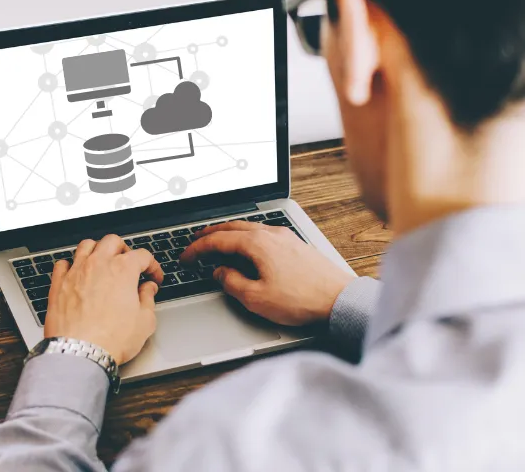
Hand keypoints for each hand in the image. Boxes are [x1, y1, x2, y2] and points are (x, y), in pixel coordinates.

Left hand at [44, 235, 164, 364]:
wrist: (80, 352)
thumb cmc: (111, 339)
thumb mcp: (144, 322)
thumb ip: (148, 299)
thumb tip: (148, 289)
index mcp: (122, 270)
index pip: (142, 255)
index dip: (152, 265)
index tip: (153, 276)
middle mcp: (98, 265)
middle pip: (112, 241)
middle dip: (124, 249)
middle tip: (129, 263)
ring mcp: (76, 272)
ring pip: (86, 245)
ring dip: (97, 249)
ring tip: (103, 261)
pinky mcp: (58, 284)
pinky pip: (62, 263)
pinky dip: (71, 264)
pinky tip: (76, 273)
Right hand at [180, 221, 352, 325]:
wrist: (340, 300)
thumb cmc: (302, 300)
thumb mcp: (256, 298)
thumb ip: (231, 282)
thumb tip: (220, 273)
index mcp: (257, 244)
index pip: (218, 240)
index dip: (197, 248)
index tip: (185, 256)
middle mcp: (271, 234)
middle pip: (232, 227)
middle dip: (210, 234)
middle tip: (195, 242)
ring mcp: (285, 237)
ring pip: (249, 228)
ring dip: (229, 234)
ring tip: (218, 243)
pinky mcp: (296, 245)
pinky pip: (263, 233)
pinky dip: (246, 237)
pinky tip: (247, 249)